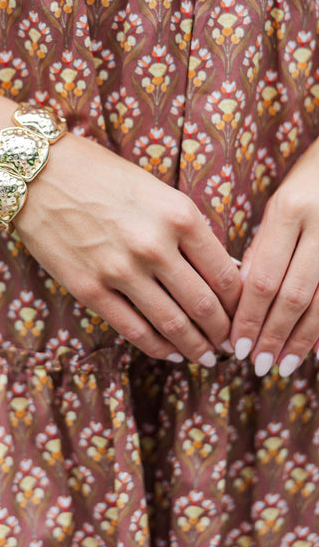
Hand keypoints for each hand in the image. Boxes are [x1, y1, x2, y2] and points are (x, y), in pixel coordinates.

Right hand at [13, 133, 241, 363]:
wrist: (38, 172)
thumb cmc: (100, 174)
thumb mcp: (155, 190)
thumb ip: (186, 229)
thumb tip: (220, 271)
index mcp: (180, 215)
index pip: (226, 274)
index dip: (239, 303)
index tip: (240, 313)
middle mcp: (155, 245)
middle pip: (205, 306)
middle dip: (222, 332)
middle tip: (229, 343)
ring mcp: (121, 270)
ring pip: (173, 325)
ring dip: (195, 347)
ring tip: (205, 356)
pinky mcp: (89, 289)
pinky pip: (134, 330)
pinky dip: (158, 348)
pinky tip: (169, 353)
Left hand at [231, 138, 318, 377]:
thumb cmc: (311, 180)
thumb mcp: (280, 203)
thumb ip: (263, 247)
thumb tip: (242, 296)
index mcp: (288, 211)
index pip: (262, 276)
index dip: (249, 316)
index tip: (235, 344)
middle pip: (292, 294)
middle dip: (272, 334)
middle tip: (256, 363)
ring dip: (301, 339)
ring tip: (284, 365)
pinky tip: (318, 350)